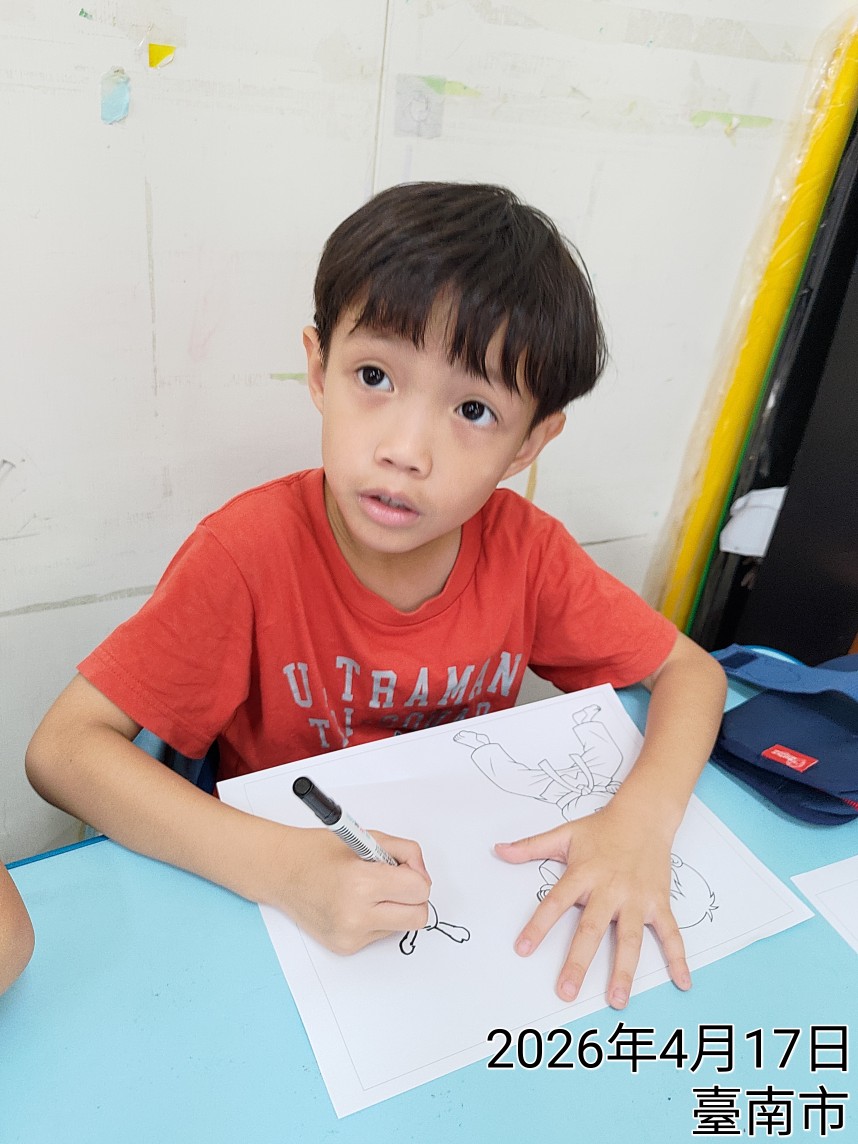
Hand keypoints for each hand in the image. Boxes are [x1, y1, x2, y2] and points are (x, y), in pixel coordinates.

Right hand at [273, 826, 430, 954]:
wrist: (280, 873)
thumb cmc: (319, 852)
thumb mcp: (368, 838)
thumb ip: (404, 852)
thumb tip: (422, 875)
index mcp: (361, 882)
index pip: (419, 890)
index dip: (417, 876)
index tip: (405, 869)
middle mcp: (356, 915)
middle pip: (418, 917)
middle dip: (414, 898)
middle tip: (397, 882)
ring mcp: (350, 935)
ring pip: (401, 927)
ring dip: (395, 909)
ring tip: (369, 890)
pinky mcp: (345, 947)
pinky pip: (380, 934)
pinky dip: (376, 918)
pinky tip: (355, 903)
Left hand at [494, 806, 690, 1008]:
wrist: (644, 814)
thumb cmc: (602, 828)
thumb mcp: (564, 834)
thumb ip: (531, 846)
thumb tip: (499, 850)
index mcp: (584, 873)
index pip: (556, 902)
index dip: (538, 926)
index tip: (522, 949)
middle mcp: (610, 888)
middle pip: (591, 928)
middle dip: (578, 961)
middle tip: (566, 991)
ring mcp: (636, 898)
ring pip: (630, 938)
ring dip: (624, 970)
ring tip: (616, 999)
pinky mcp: (659, 902)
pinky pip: (670, 933)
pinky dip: (678, 957)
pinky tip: (682, 982)